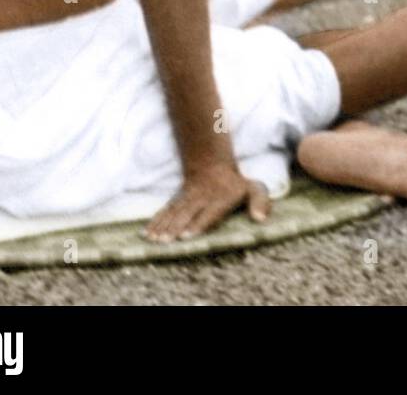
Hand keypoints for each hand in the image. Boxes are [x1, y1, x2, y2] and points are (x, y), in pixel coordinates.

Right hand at [144, 163, 269, 242]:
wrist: (212, 164)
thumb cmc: (237, 185)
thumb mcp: (254, 189)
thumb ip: (260, 202)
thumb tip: (260, 220)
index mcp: (223, 198)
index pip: (210, 212)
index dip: (198, 224)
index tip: (187, 236)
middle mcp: (204, 198)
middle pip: (188, 213)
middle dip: (175, 227)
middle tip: (165, 241)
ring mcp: (188, 198)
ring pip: (174, 212)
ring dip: (163, 226)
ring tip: (154, 239)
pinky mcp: (177, 199)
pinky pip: (166, 209)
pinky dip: (155, 221)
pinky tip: (146, 233)